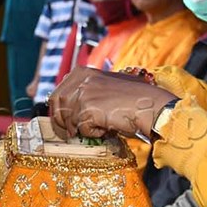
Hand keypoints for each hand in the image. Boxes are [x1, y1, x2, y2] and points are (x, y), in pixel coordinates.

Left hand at [47, 68, 169, 140]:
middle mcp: (80, 80)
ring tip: (99, 127)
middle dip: (62, 121)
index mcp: (82, 72)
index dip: (58, 110)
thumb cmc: (134, 98)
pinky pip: (82, 129)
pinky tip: (107, 129)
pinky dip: (94, 134)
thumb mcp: (107, 85)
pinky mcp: (88, 109)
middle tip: (72, 132)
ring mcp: (83, 94)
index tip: (64, 121)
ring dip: (82, 128)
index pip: (57, 92)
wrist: (150, 105)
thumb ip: (88, 90)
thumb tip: (71, 107)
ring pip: (68, 119)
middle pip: (56, 105)